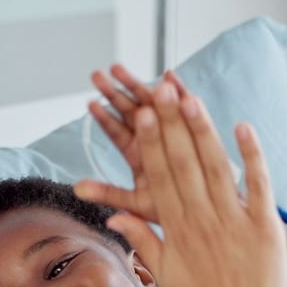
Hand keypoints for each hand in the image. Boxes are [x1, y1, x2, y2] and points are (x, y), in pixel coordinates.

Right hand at [76, 81, 286, 286]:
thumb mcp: (166, 278)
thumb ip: (143, 241)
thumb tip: (113, 217)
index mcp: (177, 232)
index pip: (158, 178)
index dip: (152, 143)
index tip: (143, 115)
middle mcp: (202, 221)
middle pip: (183, 164)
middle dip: (171, 125)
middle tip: (161, 92)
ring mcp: (235, 221)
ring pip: (216, 167)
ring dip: (203, 131)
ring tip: (191, 100)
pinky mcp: (264, 226)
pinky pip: (258, 184)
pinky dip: (251, 155)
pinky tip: (243, 127)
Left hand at [86, 65, 189, 222]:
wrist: (209, 216)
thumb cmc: (174, 212)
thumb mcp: (139, 206)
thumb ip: (110, 195)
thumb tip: (77, 190)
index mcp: (140, 157)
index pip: (118, 134)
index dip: (104, 119)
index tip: (90, 103)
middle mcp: (154, 141)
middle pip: (132, 113)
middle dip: (115, 93)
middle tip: (99, 76)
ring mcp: (174, 133)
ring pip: (154, 106)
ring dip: (137, 86)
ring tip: (119, 70)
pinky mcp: (196, 130)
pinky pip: (187, 109)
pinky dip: (180, 91)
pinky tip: (170, 76)